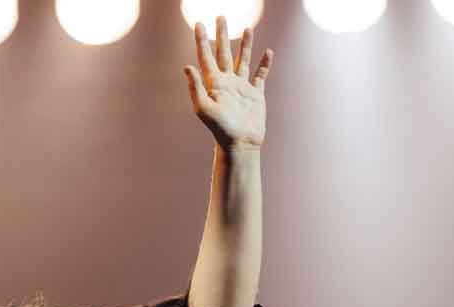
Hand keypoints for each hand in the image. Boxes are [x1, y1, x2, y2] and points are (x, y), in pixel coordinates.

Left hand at [184, 17, 273, 151]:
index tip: (198, 24)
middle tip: (220, 17)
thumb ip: (195, 87)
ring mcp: (242, 87)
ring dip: (245, 44)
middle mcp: (227, 82)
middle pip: (223, 52)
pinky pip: (260, 75)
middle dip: (221, 35)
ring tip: (247, 28)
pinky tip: (267, 52)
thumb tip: (186, 66)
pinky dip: (264, 64)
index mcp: (213, 83)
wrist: (239, 143)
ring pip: (242, 60)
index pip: (206, 56)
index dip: (202, 40)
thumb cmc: (220, 128)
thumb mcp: (204, 108)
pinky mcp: (256, 94)